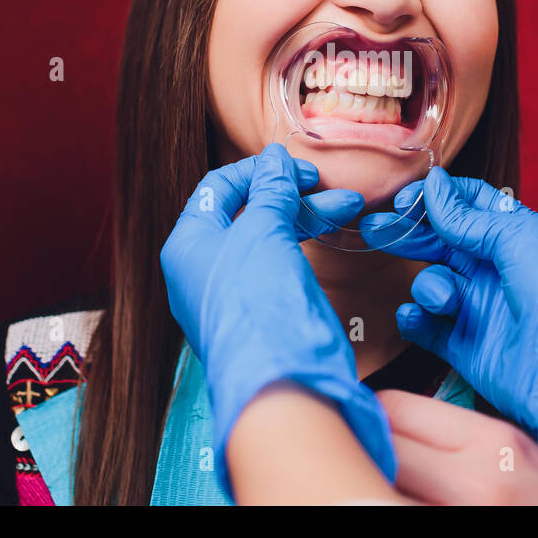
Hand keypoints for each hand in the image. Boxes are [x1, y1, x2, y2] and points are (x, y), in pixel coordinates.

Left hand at [161, 143, 395, 494]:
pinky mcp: (264, 311)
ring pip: (270, 237)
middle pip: (248, 211)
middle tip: (328, 184)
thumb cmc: (258, 300)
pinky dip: (307, 244)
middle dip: (291, 195)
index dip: (260, 170)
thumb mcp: (263, 230)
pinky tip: (334, 229)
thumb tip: (274, 158)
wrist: (281, 379)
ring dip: (308, 215)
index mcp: (188, 244)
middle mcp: (204, 267)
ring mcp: (235, 292)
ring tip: (350, 203)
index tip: (299, 167)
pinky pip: (281, 263)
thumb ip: (272, 190)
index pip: (220, 188)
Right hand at [363, 167, 537, 504]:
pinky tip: (416, 316)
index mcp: (514, 237)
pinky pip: (427, 327)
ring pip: (432, 284)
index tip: (404, 199)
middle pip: (441, 243)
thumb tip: (435, 183)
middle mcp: (496, 271)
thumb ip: (467, 216)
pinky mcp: (467, 347)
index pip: (467, 207)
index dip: (435, 199)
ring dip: (428, 286)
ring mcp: (480, 309)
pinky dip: (415, 319)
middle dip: (409, 235)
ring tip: (444, 299)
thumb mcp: (517, 236)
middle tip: (374, 229)